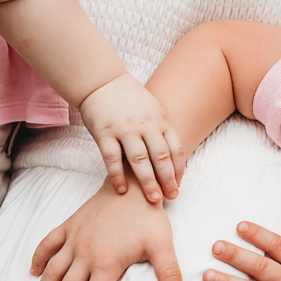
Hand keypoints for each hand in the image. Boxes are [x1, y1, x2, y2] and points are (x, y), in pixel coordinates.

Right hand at [30, 179, 183, 280]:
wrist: (133, 183)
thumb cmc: (149, 215)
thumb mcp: (163, 244)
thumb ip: (168, 273)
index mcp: (107, 262)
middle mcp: (85, 253)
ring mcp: (74, 239)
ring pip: (52, 272)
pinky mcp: (69, 225)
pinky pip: (47, 243)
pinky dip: (38, 258)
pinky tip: (33, 272)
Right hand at [79, 74, 185, 201]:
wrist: (102, 82)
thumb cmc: (130, 100)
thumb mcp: (154, 109)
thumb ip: (162, 130)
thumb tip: (174, 157)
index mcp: (160, 120)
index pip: (175, 148)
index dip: (179, 168)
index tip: (178, 184)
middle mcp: (145, 125)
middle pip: (161, 157)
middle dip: (168, 179)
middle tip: (171, 197)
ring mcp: (124, 129)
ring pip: (139, 160)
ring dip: (147, 182)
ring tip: (153, 199)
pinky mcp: (104, 133)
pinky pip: (112, 158)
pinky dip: (117, 176)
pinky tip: (122, 189)